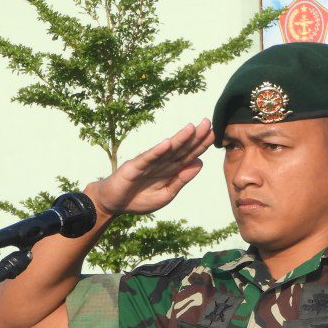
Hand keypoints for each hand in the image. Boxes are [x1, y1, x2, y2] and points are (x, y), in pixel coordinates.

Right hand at [87, 119, 213, 217]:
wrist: (114, 204)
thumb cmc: (139, 199)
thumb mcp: (166, 194)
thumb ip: (181, 180)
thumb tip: (200, 163)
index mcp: (170, 170)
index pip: (189, 155)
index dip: (201, 145)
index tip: (214, 134)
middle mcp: (162, 163)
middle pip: (181, 149)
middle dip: (195, 137)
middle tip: (208, 123)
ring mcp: (148, 163)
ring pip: (167, 150)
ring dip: (179, 139)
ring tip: (192, 128)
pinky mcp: (135, 166)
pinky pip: (148, 158)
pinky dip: (158, 151)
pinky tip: (167, 143)